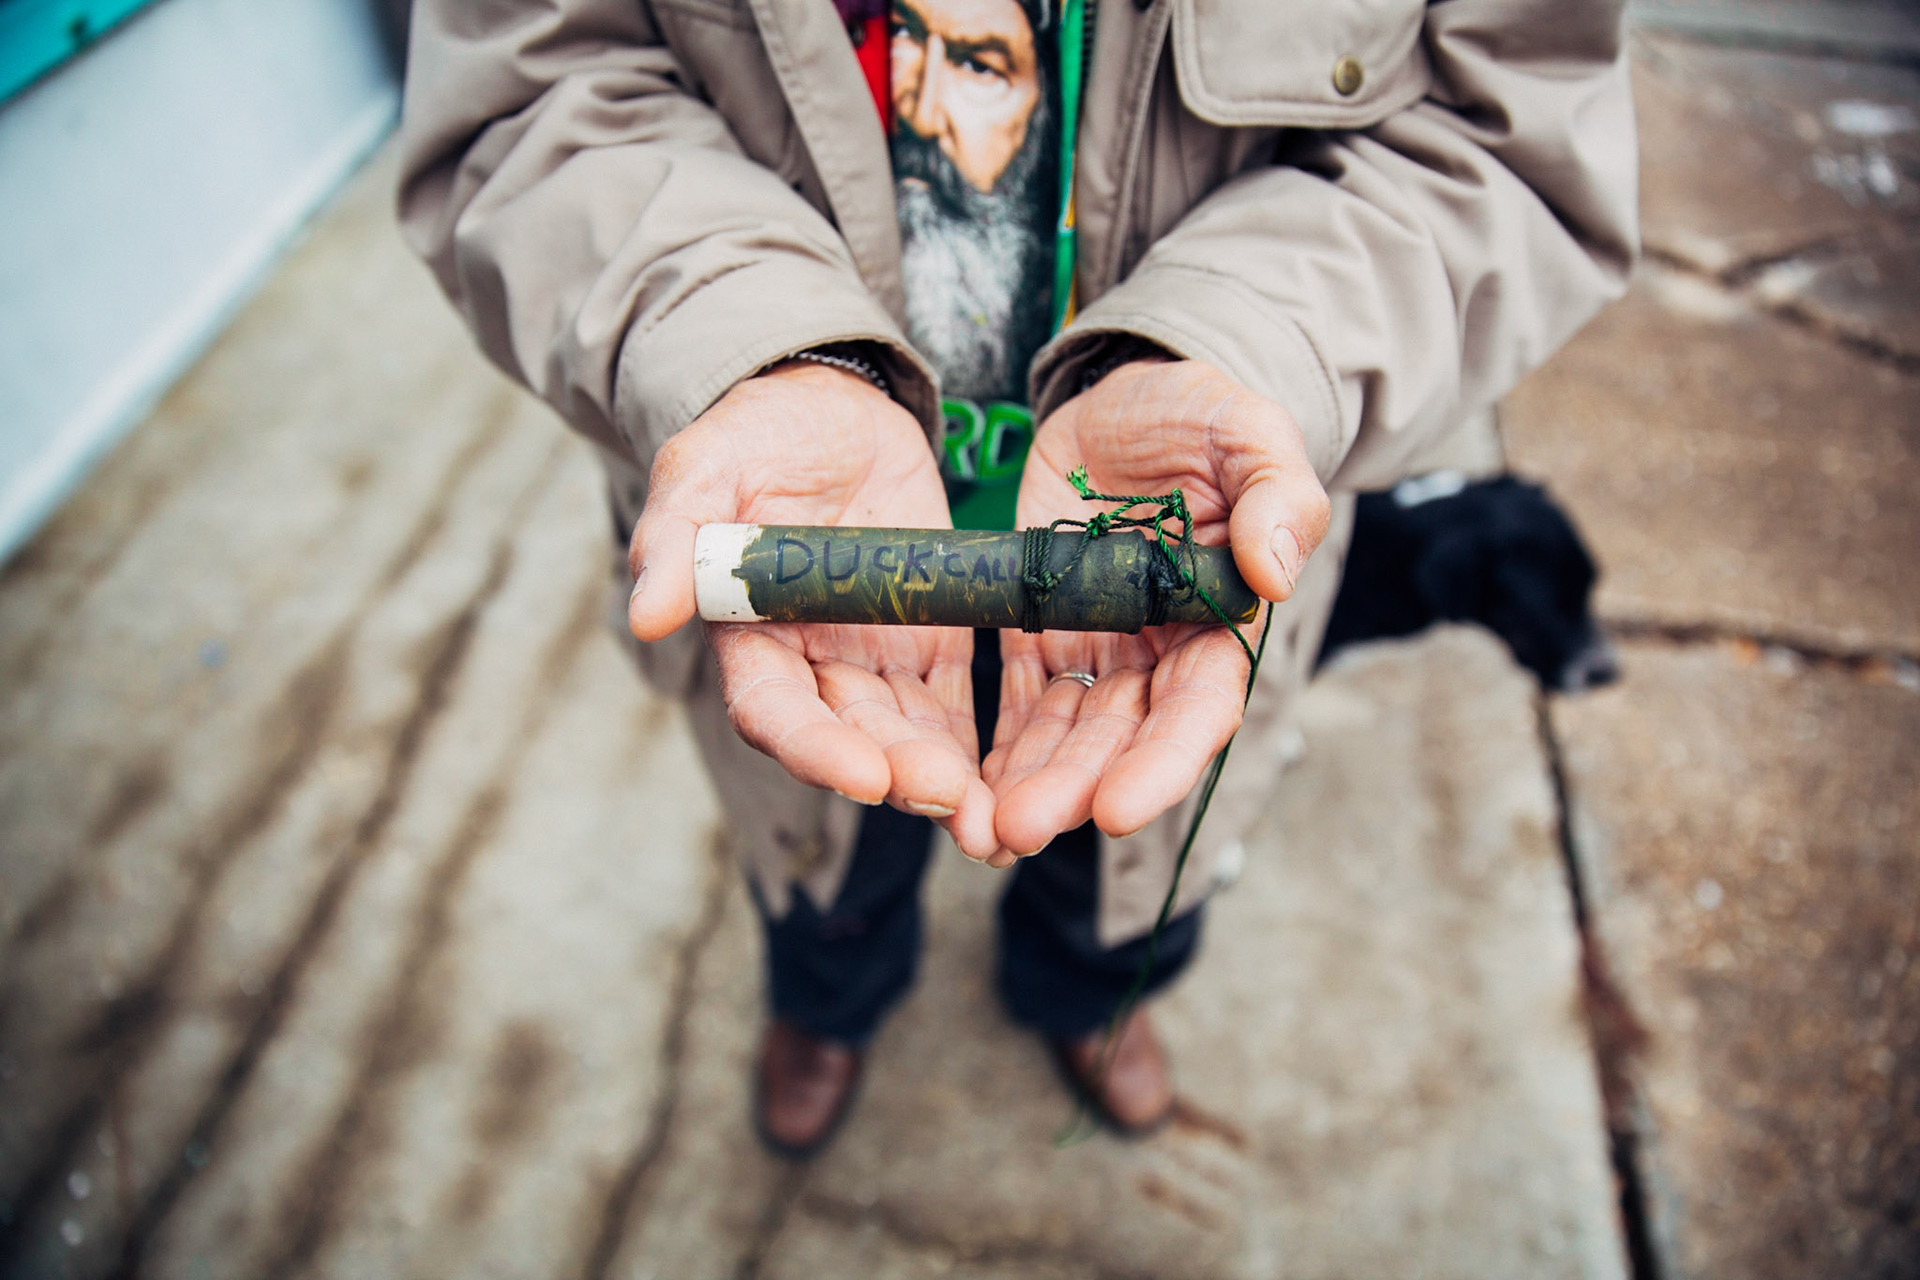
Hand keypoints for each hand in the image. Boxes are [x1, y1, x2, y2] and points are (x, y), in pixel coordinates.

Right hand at [627, 362, 995, 857]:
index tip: (866, 776)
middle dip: (899, 775)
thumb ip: (674, 539)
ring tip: (993, 816)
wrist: (826, 405)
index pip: (775, 711)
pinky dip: (985, 745)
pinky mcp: (927, 639)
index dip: (817, 749)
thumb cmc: (751, 435)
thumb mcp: (704, 467)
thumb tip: (645, 617)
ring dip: (946, 778)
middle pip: (851, 738)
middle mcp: (809, 665)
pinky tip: (1021, 776)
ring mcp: (872, 658)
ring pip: (908, 735)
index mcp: (747, 637)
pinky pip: (957, 702)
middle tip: (949, 799)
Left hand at [984, 359, 1330, 865]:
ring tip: (983, 831)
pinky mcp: (1043, 634)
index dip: (1162, 764)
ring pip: (1067, 736)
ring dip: (1032, 785)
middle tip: (1019, 830)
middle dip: (1076, 791)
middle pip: (1122, 740)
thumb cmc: (1201, 416)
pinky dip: (1000, 751)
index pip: (1198, 710)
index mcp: (1221, 621)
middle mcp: (1163, 654)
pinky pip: (1022, 704)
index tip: (1116, 811)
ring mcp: (1100, 649)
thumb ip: (1275, 494)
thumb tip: (1275, 572)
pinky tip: (965, 791)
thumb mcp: (1247, 432)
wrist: (1127, 397)